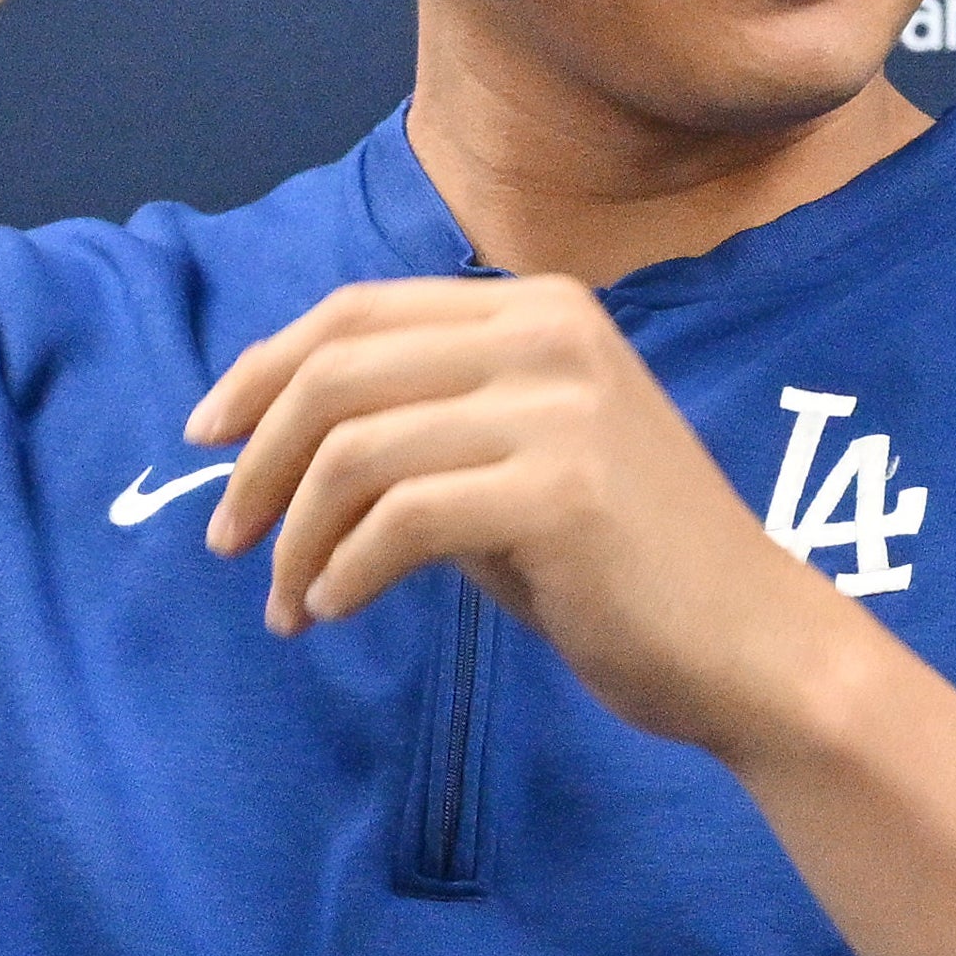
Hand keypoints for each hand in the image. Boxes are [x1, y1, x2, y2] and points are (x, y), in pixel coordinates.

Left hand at [187, 276, 884, 761]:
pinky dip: (343, 570)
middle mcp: (549, 334)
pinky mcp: (561, 491)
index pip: (356, 311)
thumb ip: (414, 426)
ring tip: (286, 600)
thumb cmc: (618, 567)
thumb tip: (260, 433)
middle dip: (256, 460)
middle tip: (226, 538)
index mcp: (536, 307)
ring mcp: (560, 407)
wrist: (751, 648)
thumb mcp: (510, 463)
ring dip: (294, 535)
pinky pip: (398, 521)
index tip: (205, 437)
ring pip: (354, 450)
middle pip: (337, 373)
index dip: (261, 370)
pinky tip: (334, 608)